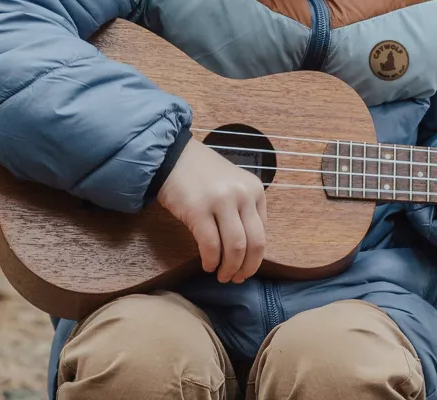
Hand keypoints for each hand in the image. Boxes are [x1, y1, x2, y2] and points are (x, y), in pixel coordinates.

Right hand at [156, 137, 266, 283]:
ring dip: (230, 268)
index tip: (246, 268)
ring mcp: (221, 201)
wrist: (173, 157)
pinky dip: (211, 261)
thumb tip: (248, 249)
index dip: (256, 257)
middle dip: (247, 267)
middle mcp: (243, 194)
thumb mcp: (234, 186)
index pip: (263, 232)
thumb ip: (243, 210)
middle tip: (237, 279)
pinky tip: (208, 265)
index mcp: (255, 189)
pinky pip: (211, 245)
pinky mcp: (198, 210)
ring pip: (235, 247)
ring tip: (221, 275)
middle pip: (254, 243)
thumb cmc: (203, 174)